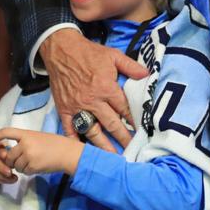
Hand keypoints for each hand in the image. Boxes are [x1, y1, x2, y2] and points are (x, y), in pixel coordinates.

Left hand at [0, 127, 84, 175]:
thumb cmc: (53, 143)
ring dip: (21, 167)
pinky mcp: (33, 166)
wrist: (67, 152)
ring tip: (33, 162)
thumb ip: (24, 141)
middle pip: (9, 156)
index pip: (6, 132)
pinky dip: (28, 171)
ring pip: (16, 166)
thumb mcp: (37, 137)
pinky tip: (37, 166)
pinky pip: (24, 172)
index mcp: (26, 134)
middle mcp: (25, 144)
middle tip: (21, 160)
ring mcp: (29, 156)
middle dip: (12, 161)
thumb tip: (10, 152)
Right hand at [0, 133, 16, 187]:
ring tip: (13, 178)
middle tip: (10, 172)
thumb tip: (6, 156)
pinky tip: (9, 180)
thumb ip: (7, 150)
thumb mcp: (7, 147)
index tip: (6, 156)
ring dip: (2, 176)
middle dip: (0, 166)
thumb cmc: (4, 151)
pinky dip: (0, 180)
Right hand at [41, 28, 147, 146]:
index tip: (142, 133)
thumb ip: (131, 66)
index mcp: (107, 88)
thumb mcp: (113, 55)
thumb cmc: (89, 53)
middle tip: (132, 151)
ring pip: (93, 131)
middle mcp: (93, 101)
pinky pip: (70, 129)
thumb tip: (147, 75)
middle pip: (111, 124)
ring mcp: (78, 107)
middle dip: (123, 139)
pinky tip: (82, 152)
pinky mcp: (65, 110)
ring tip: (112, 159)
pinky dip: (75, 142)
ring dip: (103, 146)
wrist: (62, 50)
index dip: (134, 122)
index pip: (124, 109)